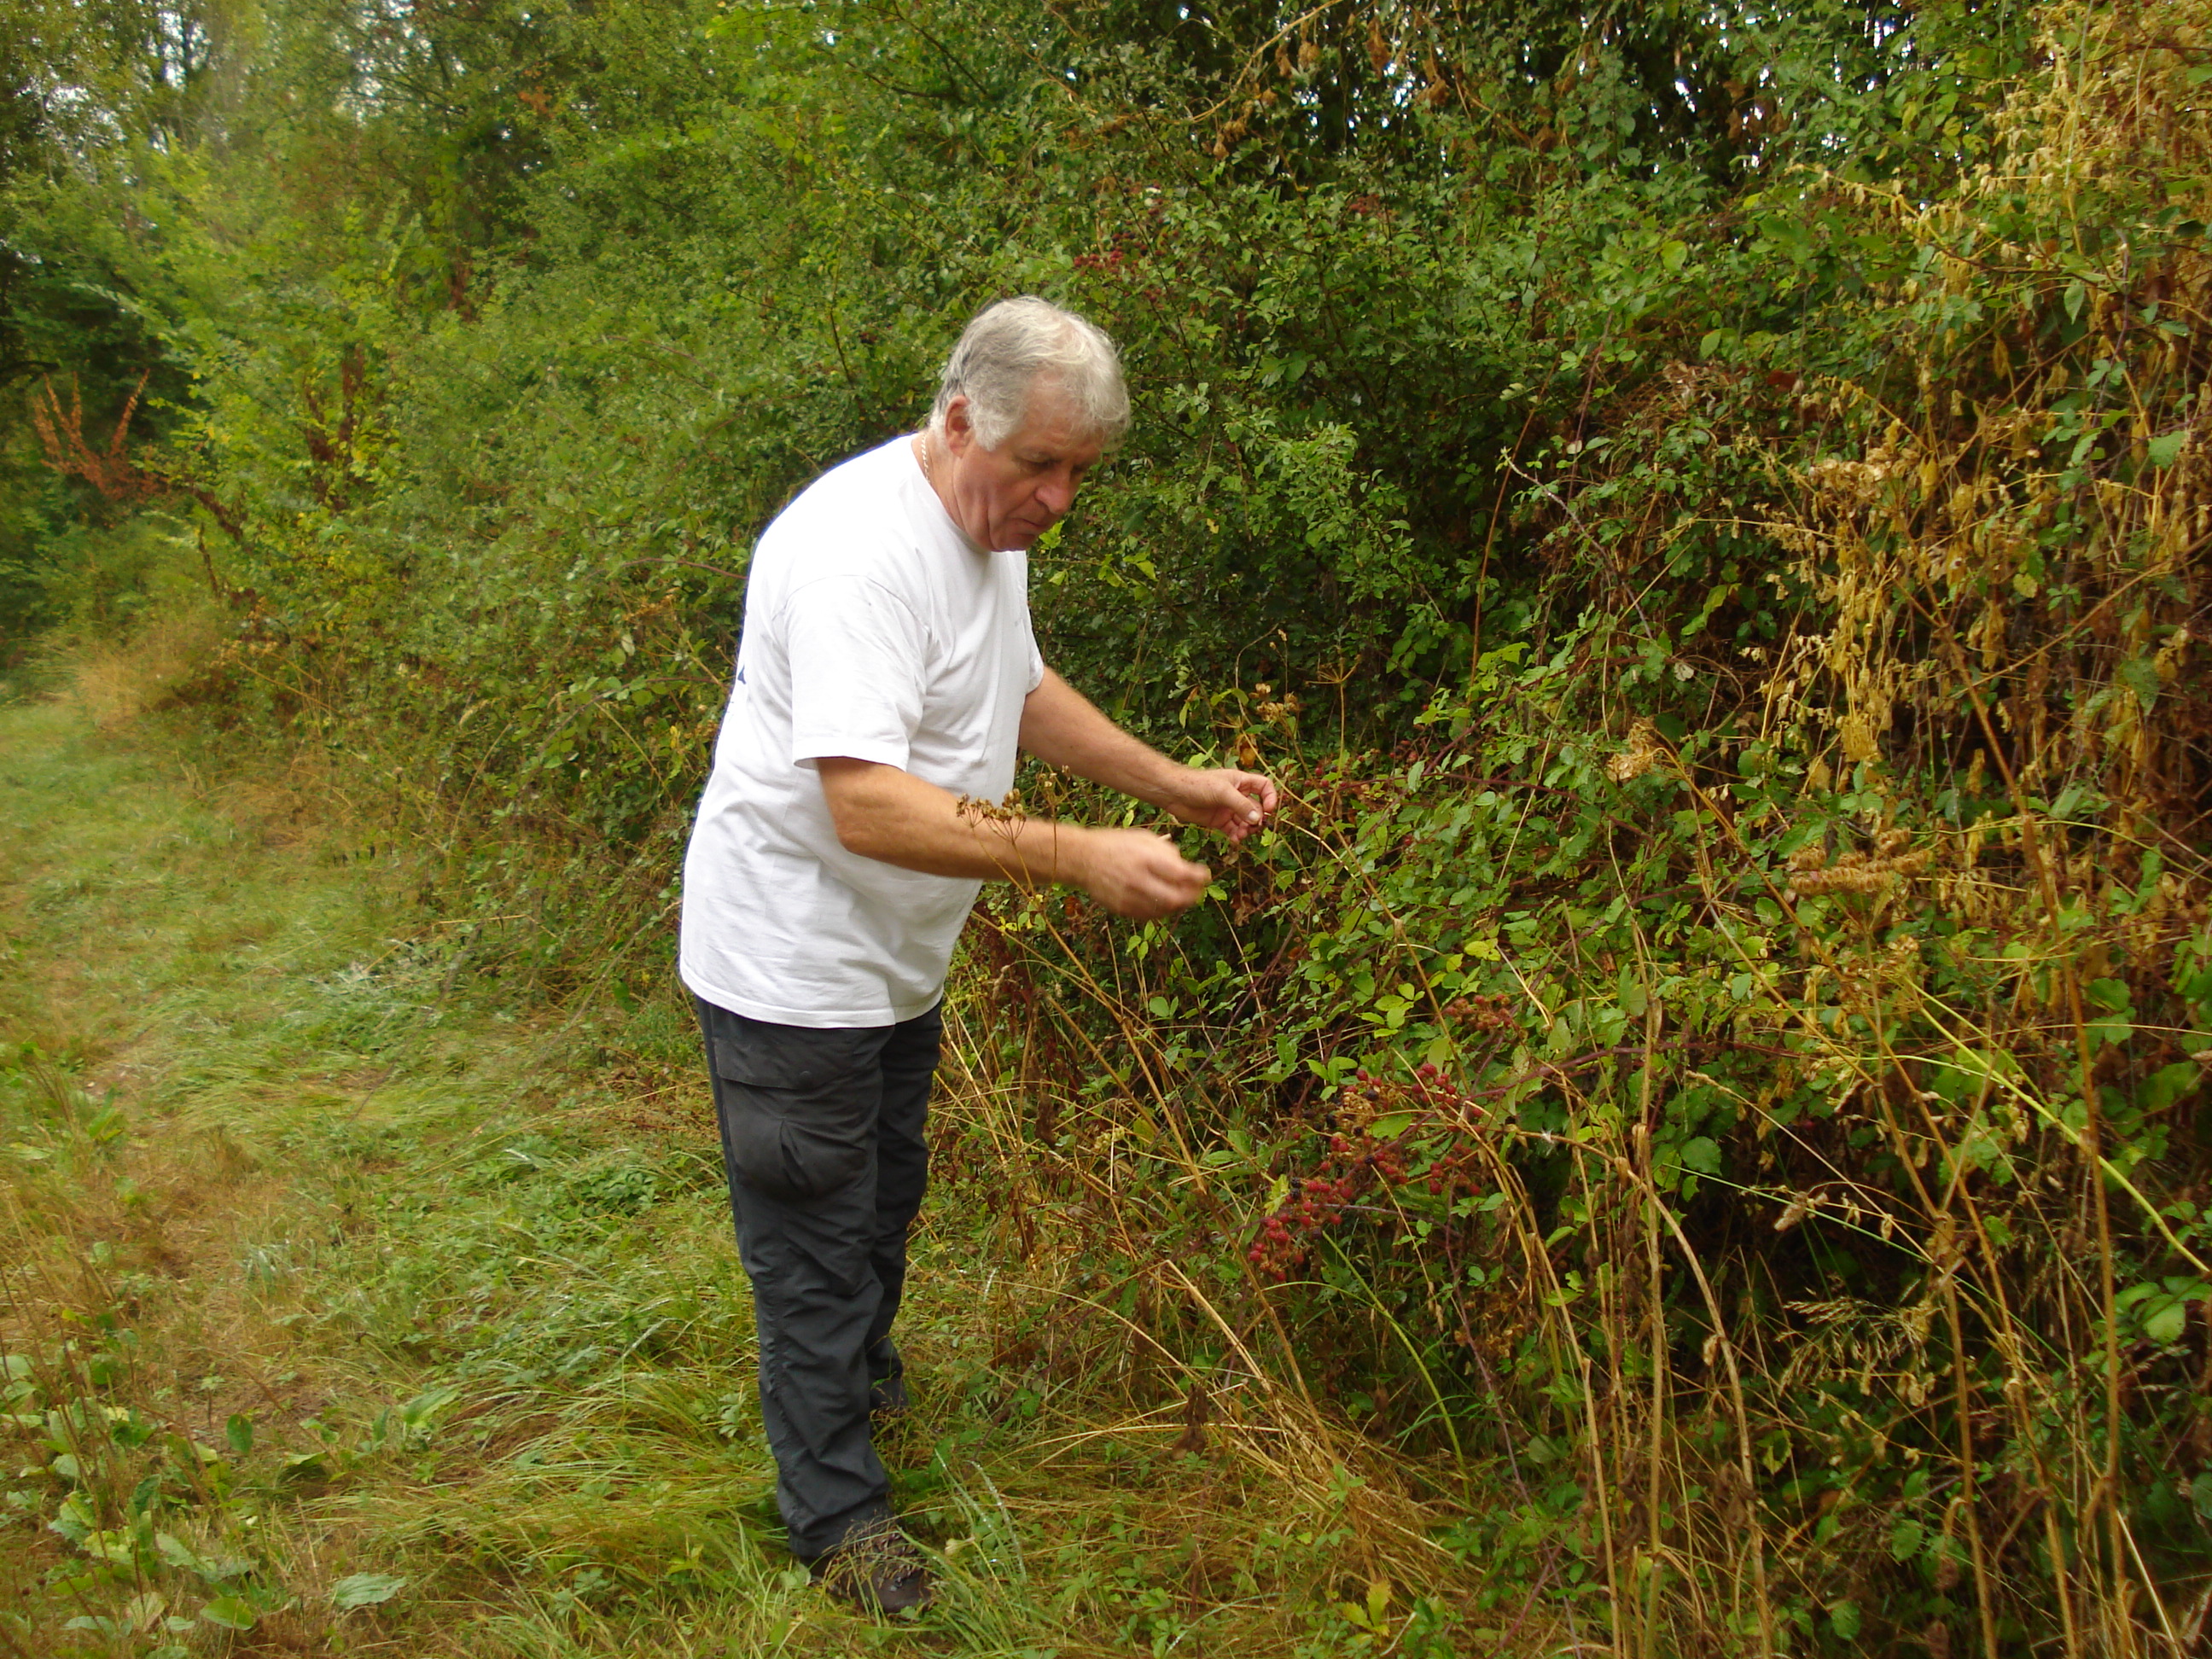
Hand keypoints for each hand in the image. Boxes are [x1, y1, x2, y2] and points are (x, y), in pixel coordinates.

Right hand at [1077, 828, 1212, 919]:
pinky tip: (1163, 900)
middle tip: (1197, 891)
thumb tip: (1188, 869)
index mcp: (1145, 859)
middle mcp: (1138, 880)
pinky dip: (1162, 910)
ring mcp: (1129, 898)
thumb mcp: (1144, 838)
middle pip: (1176, 898)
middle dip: (1192, 896)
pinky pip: (1150, 916)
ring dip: (1178, 905)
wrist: (1083, 859)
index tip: (1205, 875)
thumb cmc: (1117, 844)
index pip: (1182, 874)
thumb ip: (1167, 852)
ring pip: (1165, 911)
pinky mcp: (1122, 909)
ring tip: (1182, 895)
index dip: (1199, 877)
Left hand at [1164, 768, 1277, 843]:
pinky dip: (1237, 836)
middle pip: (1257, 808)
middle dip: (1256, 819)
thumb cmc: (1197, 784)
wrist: (1174, 793)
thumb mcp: (1222, 792)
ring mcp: (1228, 809)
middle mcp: (1237, 795)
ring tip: (1241, 835)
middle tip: (1252, 827)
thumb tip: (1258, 819)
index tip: (1269, 810)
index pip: (1264, 787)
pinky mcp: (1219, 821)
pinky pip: (1233, 830)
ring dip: (1247, 830)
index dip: (1270, 797)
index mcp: (1240, 782)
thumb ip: (1241, 805)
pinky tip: (1235, 840)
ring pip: (1246, 821)